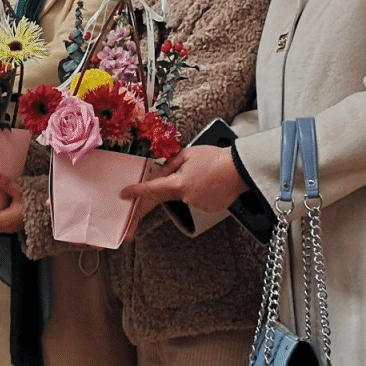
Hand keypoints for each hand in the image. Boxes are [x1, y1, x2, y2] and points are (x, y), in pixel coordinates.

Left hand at [121, 145, 246, 217]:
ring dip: (190, 187)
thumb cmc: (216, 158)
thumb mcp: (189, 154)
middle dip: (155, 198)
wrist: (240, 169)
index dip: (136, 191)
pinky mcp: (209, 209)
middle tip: (142, 212)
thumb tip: (162, 171)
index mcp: (179, 183)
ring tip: (205, 174)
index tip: (125, 194)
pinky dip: (202, 193)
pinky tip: (212, 183)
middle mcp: (186, 197)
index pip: (152, 188)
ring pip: (186, 196)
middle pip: (168, 194)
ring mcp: (198, 205)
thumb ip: (171, 163)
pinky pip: (199, 200)